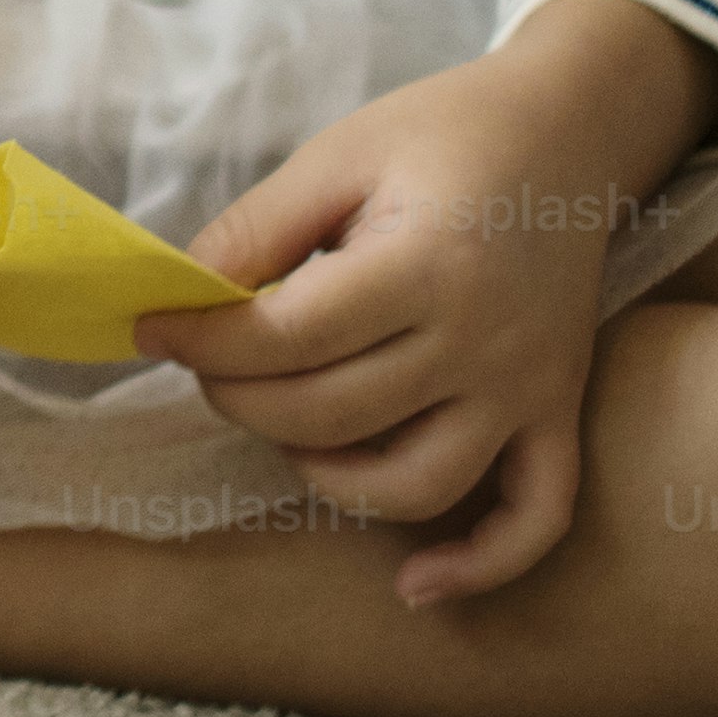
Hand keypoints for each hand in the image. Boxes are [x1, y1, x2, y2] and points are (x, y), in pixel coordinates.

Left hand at [141, 0, 717, 607]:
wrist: (566, 130)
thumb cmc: (440, 136)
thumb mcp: (336, 156)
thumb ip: (257, 229)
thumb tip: (183, 297)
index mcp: (426, 266)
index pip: (289, 337)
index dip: (203, 342)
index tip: (151, 328)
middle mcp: (484, 342)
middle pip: (334, 415)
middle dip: (241, 399)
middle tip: (206, 365)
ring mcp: (527, 388)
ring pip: (417, 483)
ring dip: (329, 478)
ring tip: (284, 431)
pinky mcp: (558, 412)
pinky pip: (536, 517)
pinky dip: (481, 563)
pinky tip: (415, 585)